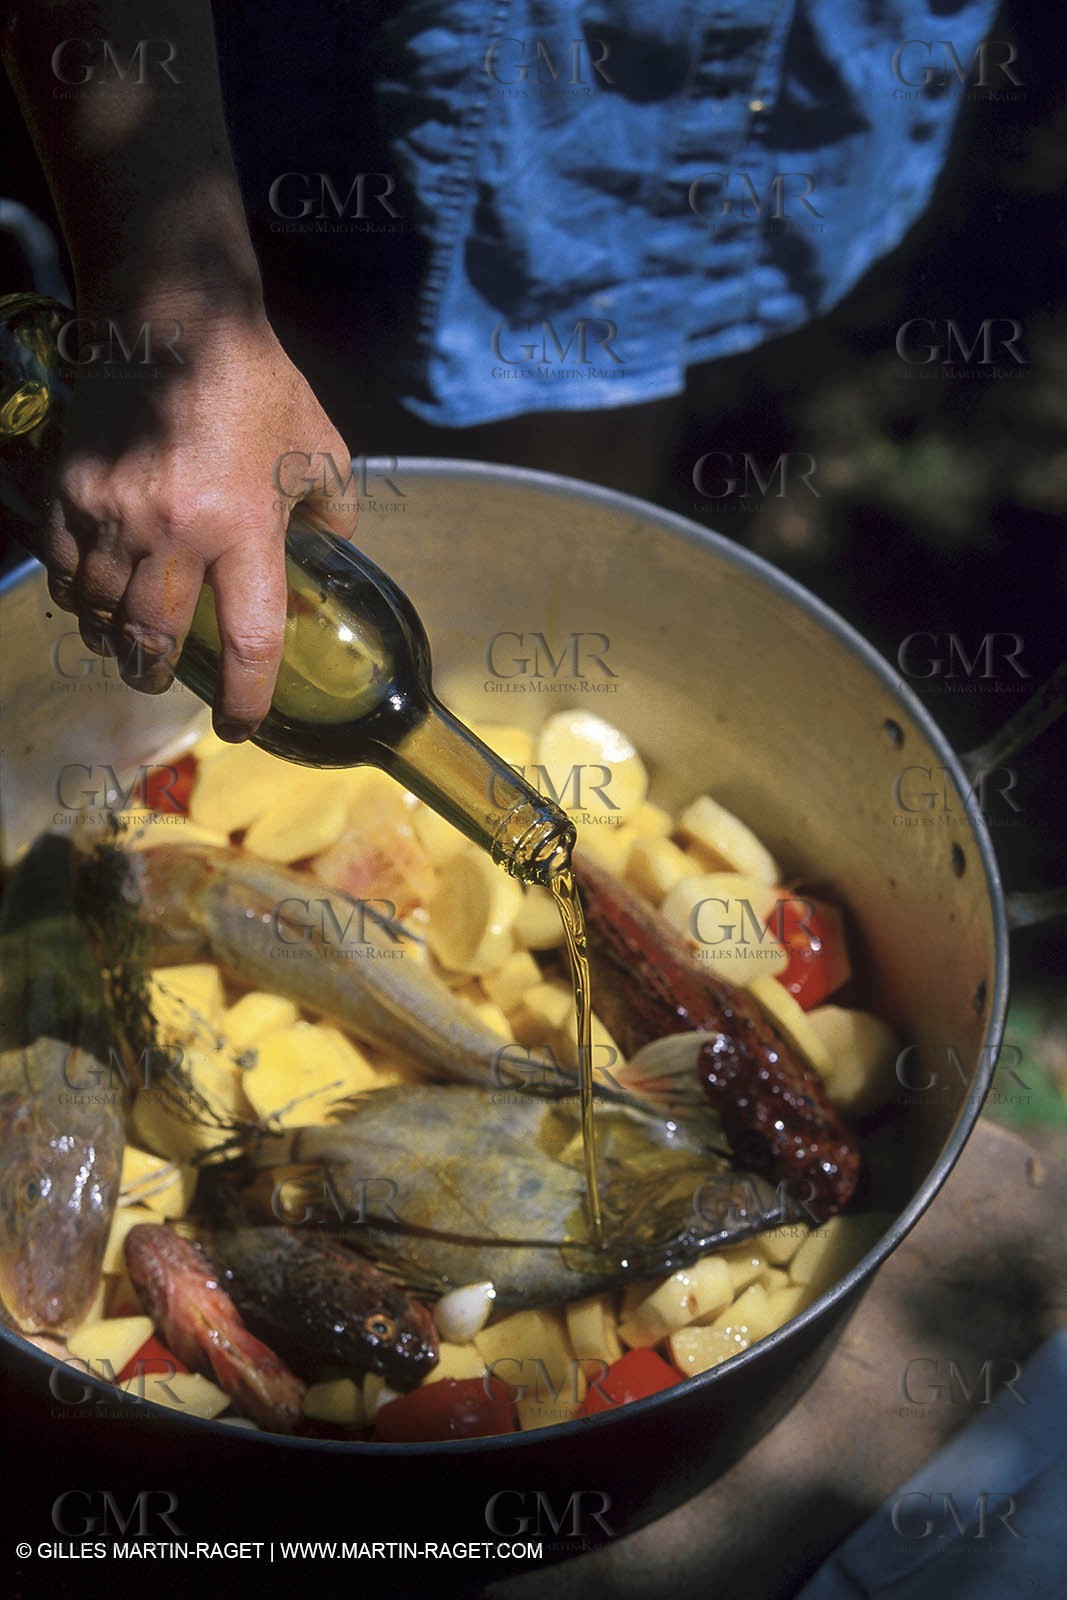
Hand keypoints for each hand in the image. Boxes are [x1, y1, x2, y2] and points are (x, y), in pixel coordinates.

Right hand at [40, 305, 357, 739]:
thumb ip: (334, 504)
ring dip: (114, 640)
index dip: (245, 697)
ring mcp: (114, 511)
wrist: (172, 314)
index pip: (247, 641)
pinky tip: (91, 600)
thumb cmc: (254, 381)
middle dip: (158, 675)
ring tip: (126, 647)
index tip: (241, 725)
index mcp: (244, 526)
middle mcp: (175, 529)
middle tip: (162, 683)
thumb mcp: (320, 444)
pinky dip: (77, 597)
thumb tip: (337, 543)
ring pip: (103, 612)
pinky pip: (65, 570)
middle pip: (155, 639)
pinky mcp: (71, 490)